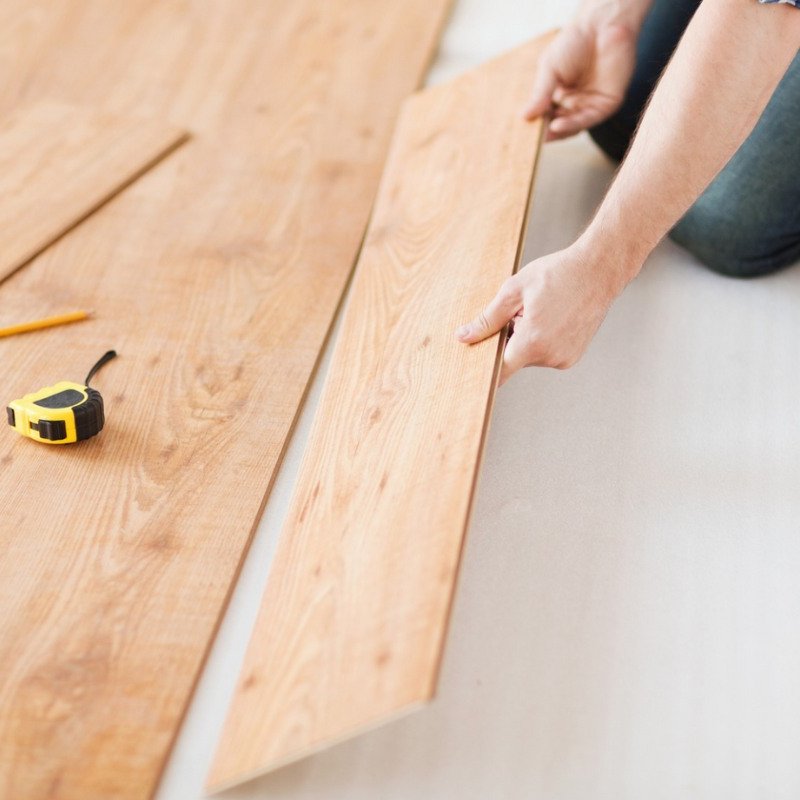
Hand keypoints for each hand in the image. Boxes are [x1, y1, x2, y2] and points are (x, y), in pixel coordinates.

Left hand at [455, 241, 626, 383]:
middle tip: (519, 312)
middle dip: (509, 340)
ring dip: (526, 339)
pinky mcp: (572, 357)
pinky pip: (546, 354)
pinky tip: (552, 318)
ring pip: (529, 356)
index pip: (499, 372)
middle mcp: (550, 357)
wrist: (599, 270)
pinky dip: (541, 341)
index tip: (476, 363)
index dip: (484, 367)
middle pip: (513, 359)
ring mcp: (564, 359)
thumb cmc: (558, 274)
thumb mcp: (514, 291)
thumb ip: (487, 319)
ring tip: (541, 311)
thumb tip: (464, 337)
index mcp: (533, 342)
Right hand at [525, 17, 637, 139]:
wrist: (601, 25)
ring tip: (544, 133)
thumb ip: (540, 94)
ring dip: (558, 132)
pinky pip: (588, 119)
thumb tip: (523, 117)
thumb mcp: (549, 69)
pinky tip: (557, 125)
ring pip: (573, 126)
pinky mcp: (607, 104)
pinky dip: (572, 124)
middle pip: (559, 124)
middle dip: (546, 131)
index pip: (546, 115)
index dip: (536, 124)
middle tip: (532, 139)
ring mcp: (591, 104)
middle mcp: (575, 102)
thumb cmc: (574, 41)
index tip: (523, 131)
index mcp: (559, 94)